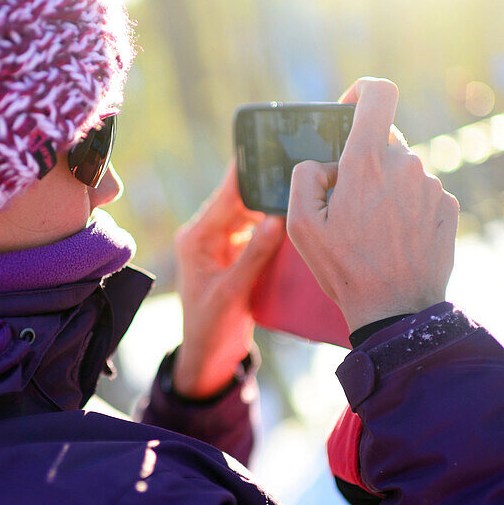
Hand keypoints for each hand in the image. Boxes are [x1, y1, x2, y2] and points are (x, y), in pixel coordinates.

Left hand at [173, 162, 284, 398]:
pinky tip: (299, 218)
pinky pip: (259, 232)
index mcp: (197, 237)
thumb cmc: (210, 329)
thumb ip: (254, 256)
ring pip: (253, 214)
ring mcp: (224, 245)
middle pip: (243, 199)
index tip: (272, 146)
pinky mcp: (238, 256)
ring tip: (307, 189)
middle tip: (304, 169)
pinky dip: (277, 226)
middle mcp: (208, 235)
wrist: (208, 359)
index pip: (227, 193)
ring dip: (275, 205)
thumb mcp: (232, 293)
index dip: (249, 170)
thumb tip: (278, 219)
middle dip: (269, 186)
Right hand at [287, 77, 458, 332]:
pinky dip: (405, 207)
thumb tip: (322, 163)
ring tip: (371, 230)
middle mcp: (404, 165)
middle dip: (362, 162)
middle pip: (383, 141)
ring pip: (401, 169)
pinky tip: (394, 238)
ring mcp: (430, 186)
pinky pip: (420, 193)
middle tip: (347, 202)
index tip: (349, 109)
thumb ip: (304, 177)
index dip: (361, 92)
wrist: (395, 310)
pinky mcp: (447, 207)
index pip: (378, 94)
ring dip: (384, 188)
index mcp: (366, 162)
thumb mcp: (301, 225)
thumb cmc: (345, 268)